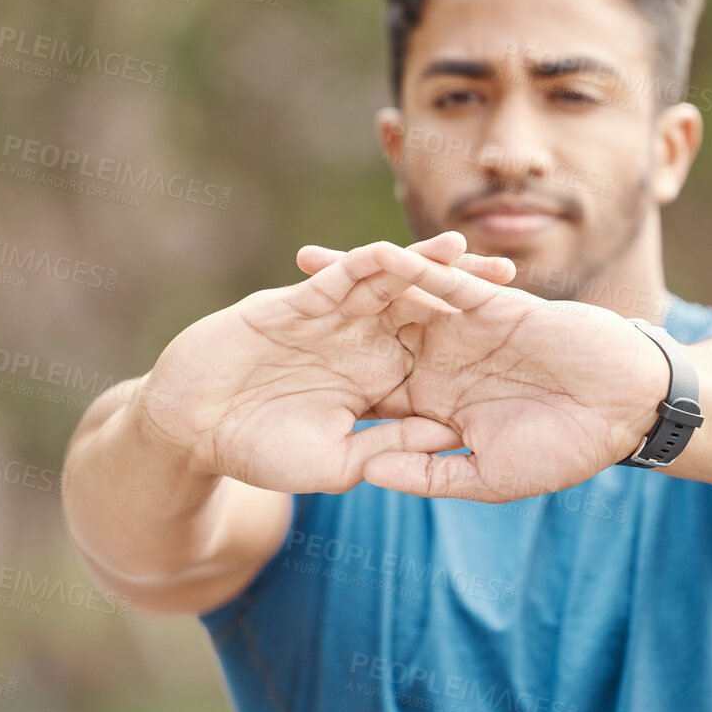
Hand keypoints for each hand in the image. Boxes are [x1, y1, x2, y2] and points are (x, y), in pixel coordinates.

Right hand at [138, 233, 513, 493]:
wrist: (192, 427)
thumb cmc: (259, 452)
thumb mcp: (337, 461)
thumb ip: (391, 446)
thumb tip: (449, 436)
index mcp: (379, 383)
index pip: (438, 359)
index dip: (476, 349)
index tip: (520, 346)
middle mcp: (363, 344)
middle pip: (426, 310)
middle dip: (466, 293)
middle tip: (512, 279)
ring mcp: (333, 319)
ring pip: (391, 284)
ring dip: (425, 265)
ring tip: (466, 249)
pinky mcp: (300, 301)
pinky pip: (342, 277)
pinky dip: (370, 263)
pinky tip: (400, 251)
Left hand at [296, 236, 669, 500]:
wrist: (626, 408)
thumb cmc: (567, 448)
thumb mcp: (490, 477)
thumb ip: (430, 476)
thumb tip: (367, 476)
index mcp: (436, 404)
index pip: (369, 394)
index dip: (323, 389)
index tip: (272, 390)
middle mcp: (442, 361)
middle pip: (369, 337)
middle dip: (323, 324)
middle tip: (263, 313)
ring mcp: (466, 330)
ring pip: (398, 300)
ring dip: (356, 281)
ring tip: (305, 264)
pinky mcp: (494, 304)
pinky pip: (445, 281)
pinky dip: (413, 265)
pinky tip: (373, 252)